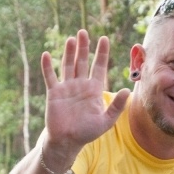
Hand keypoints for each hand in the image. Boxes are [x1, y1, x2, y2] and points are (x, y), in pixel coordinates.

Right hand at [41, 30, 129, 162]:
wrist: (67, 142)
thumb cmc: (86, 133)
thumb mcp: (105, 121)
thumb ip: (116, 106)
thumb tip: (127, 90)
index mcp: (94, 89)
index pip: (99, 66)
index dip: (102, 53)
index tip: (104, 39)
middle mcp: (80, 85)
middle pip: (82, 61)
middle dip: (84, 47)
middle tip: (84, 32)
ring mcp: (66, 88)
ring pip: (68, 65)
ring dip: (69, 52)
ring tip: (71, 39)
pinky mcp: (54, 93)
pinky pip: (50, 77)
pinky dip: (47, 66)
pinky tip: (46, 55)